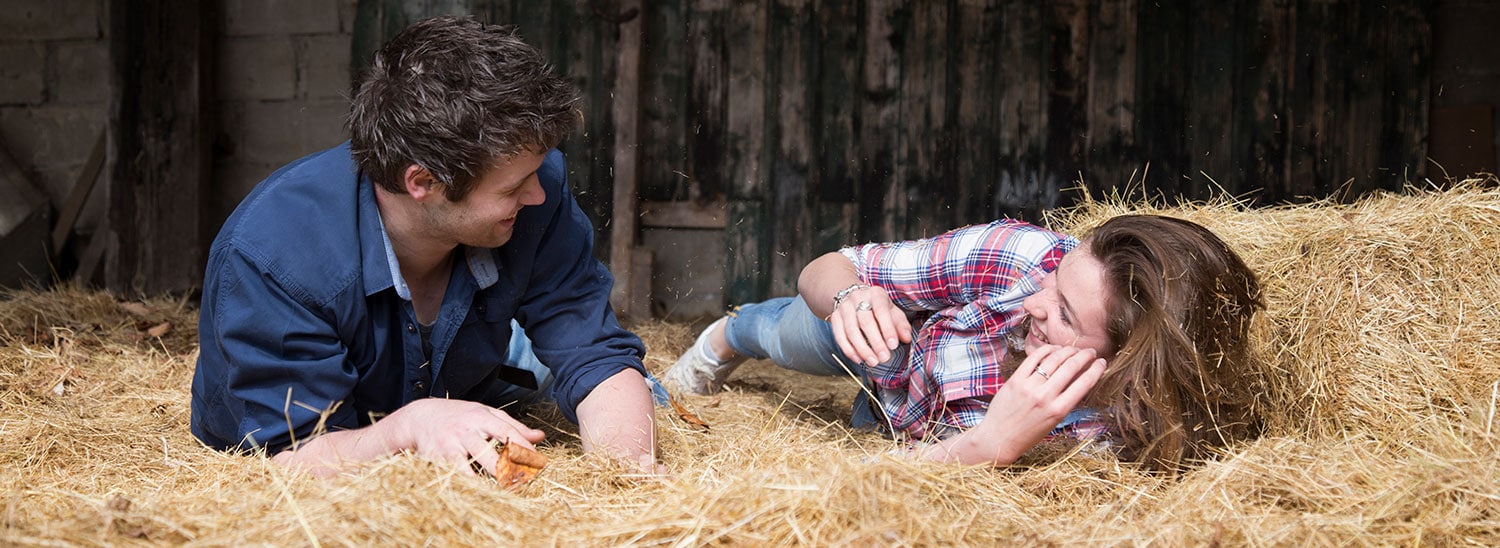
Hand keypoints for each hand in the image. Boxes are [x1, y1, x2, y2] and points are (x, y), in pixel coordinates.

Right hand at [385, 398, 545, 476]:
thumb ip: (513, 426)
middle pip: (492, 446)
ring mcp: (453, 442)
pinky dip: (467, 482)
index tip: (538, 461)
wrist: (420, 417)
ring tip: (504, 489)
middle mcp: (468, 428)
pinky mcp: (440, 456)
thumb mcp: (486, 414)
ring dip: (490, 476)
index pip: (508, 430)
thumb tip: (540, 436)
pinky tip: (478, 492)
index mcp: (483, 417)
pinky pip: (456, 471)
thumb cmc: (460, 416)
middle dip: (508, 463)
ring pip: (473, 461)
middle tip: (524, 479)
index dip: (524, 446)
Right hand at [827, 285, 913, 365]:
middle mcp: (858, 298)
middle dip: (875, 342)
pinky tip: (859, 359)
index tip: (893, 345)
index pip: (881, 311)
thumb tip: (906, 338)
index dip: (887, 329)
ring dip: (862, 349)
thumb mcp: (892, 311)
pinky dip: (849, 350)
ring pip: (851, 331)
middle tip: (884, 358)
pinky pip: (839, 336)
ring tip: (873, 361)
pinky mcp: (835, 317)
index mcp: (875, 294)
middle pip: (865, 322)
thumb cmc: (877, 307)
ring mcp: (844, 307)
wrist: (854, 296)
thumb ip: (901, 324)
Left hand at [920, 345, 1105, 464]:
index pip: (1084, 383)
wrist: (999, 438)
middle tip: (1091, 352)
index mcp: (1059, 410)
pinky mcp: (1015, 380)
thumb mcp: (1054, 422)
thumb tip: (1081, 379)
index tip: (1102, 363)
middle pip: (1071, 367)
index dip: (1096, 369)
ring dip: (1068, 350)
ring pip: (1054, 359)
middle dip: (1084, 356)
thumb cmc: (1028, 433)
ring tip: (1074, 349)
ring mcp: (1029, 386)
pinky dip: (1046, 350)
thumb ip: (1066, 401)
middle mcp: (1045, 397)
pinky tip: (1054, 349)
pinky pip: (1033, 358)